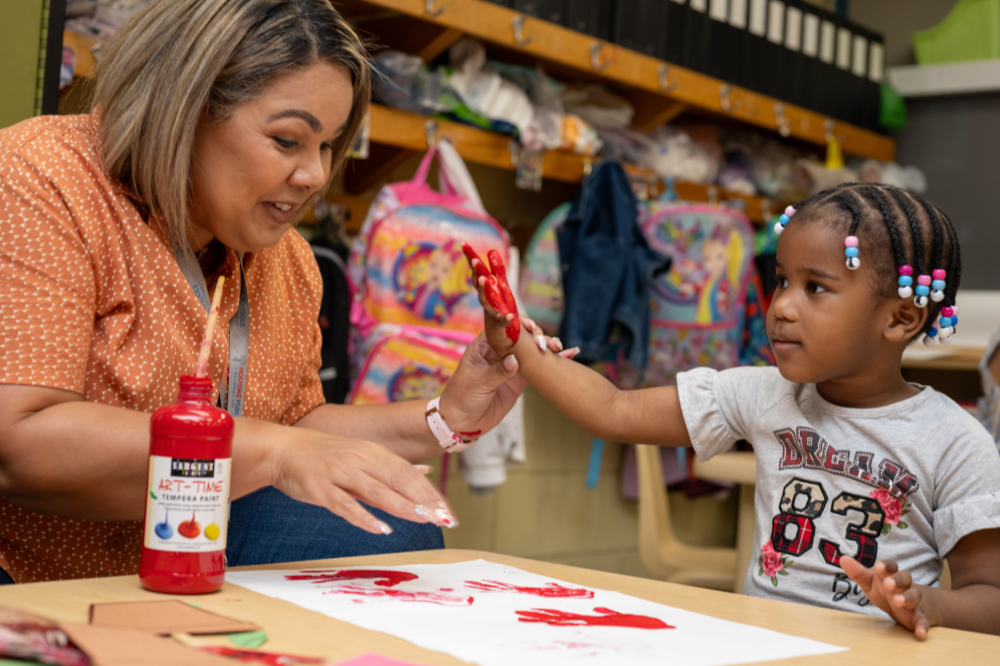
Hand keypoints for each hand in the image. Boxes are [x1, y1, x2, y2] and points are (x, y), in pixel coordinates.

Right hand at [270, 427, 456, 534]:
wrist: (282, 449)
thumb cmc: (323, 454)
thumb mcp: (362, 453)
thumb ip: (392, 466)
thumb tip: (425, 471)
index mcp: (373, 452)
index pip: (408, 473)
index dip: (430, 492)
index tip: (448, 510)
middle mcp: (360, 459)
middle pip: (398, 480)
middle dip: (424, 500)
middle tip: (444, 518)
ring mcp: (340, 473)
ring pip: (377, 491)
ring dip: (402, 506)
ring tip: (424, 520)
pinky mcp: (321, 488)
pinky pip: (346, 505)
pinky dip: (365, 517)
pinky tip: (382, 529)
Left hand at [437, 323, 576, 436]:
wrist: (462, 422)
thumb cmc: (461, 397)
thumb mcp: (477, 383)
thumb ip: (497, 371)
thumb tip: (515, 360)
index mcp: (483, 345)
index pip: (501, 327)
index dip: (515, 322)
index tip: (528, 325)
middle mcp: (499, 351)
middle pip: (521, 335)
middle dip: (535, 334)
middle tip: (544, 343)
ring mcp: (511, 365)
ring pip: (531, 350)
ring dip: (546, 345)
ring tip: (557, 347)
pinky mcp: (519, 380)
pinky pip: (538, 368)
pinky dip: (552, 362)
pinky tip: (568, 354)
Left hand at [840, 556, 935, 638]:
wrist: (909, 605)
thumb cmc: (884, 589)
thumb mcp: (869, 581)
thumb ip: (857, 572)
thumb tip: (843, 558)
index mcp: (890, 575)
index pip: (891, 566)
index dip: (886, 566)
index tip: (878, 566)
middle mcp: (903, 586)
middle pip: (904, 578)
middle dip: (896, 580)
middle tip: (888, 583)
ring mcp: (911, 601)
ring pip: (913, 596)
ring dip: (907, 598)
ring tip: (898, 601)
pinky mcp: (917, 617)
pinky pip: (922, 621)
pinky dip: (922, 626)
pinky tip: (920, 633)